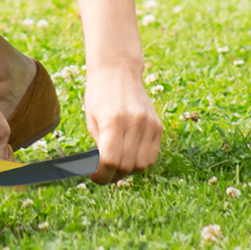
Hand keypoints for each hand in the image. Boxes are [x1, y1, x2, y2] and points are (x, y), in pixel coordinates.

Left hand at [82, 62, 163, 182]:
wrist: (118, 72)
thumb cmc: (99, 96)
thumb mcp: (92, 120)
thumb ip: (99, 146)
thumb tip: (101, 171)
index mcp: (113, 121)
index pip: (110, 160)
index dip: (101, 175)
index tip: (94, 177)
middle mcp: (135, 123)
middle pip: (127, 166)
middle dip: (113, 175)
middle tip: (102, 173)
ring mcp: (150, 125)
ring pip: (142, 165)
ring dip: (128, 171)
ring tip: (115, 164)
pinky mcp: (158, 126)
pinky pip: (153, 156)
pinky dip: (141, 162)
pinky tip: (128, 156)